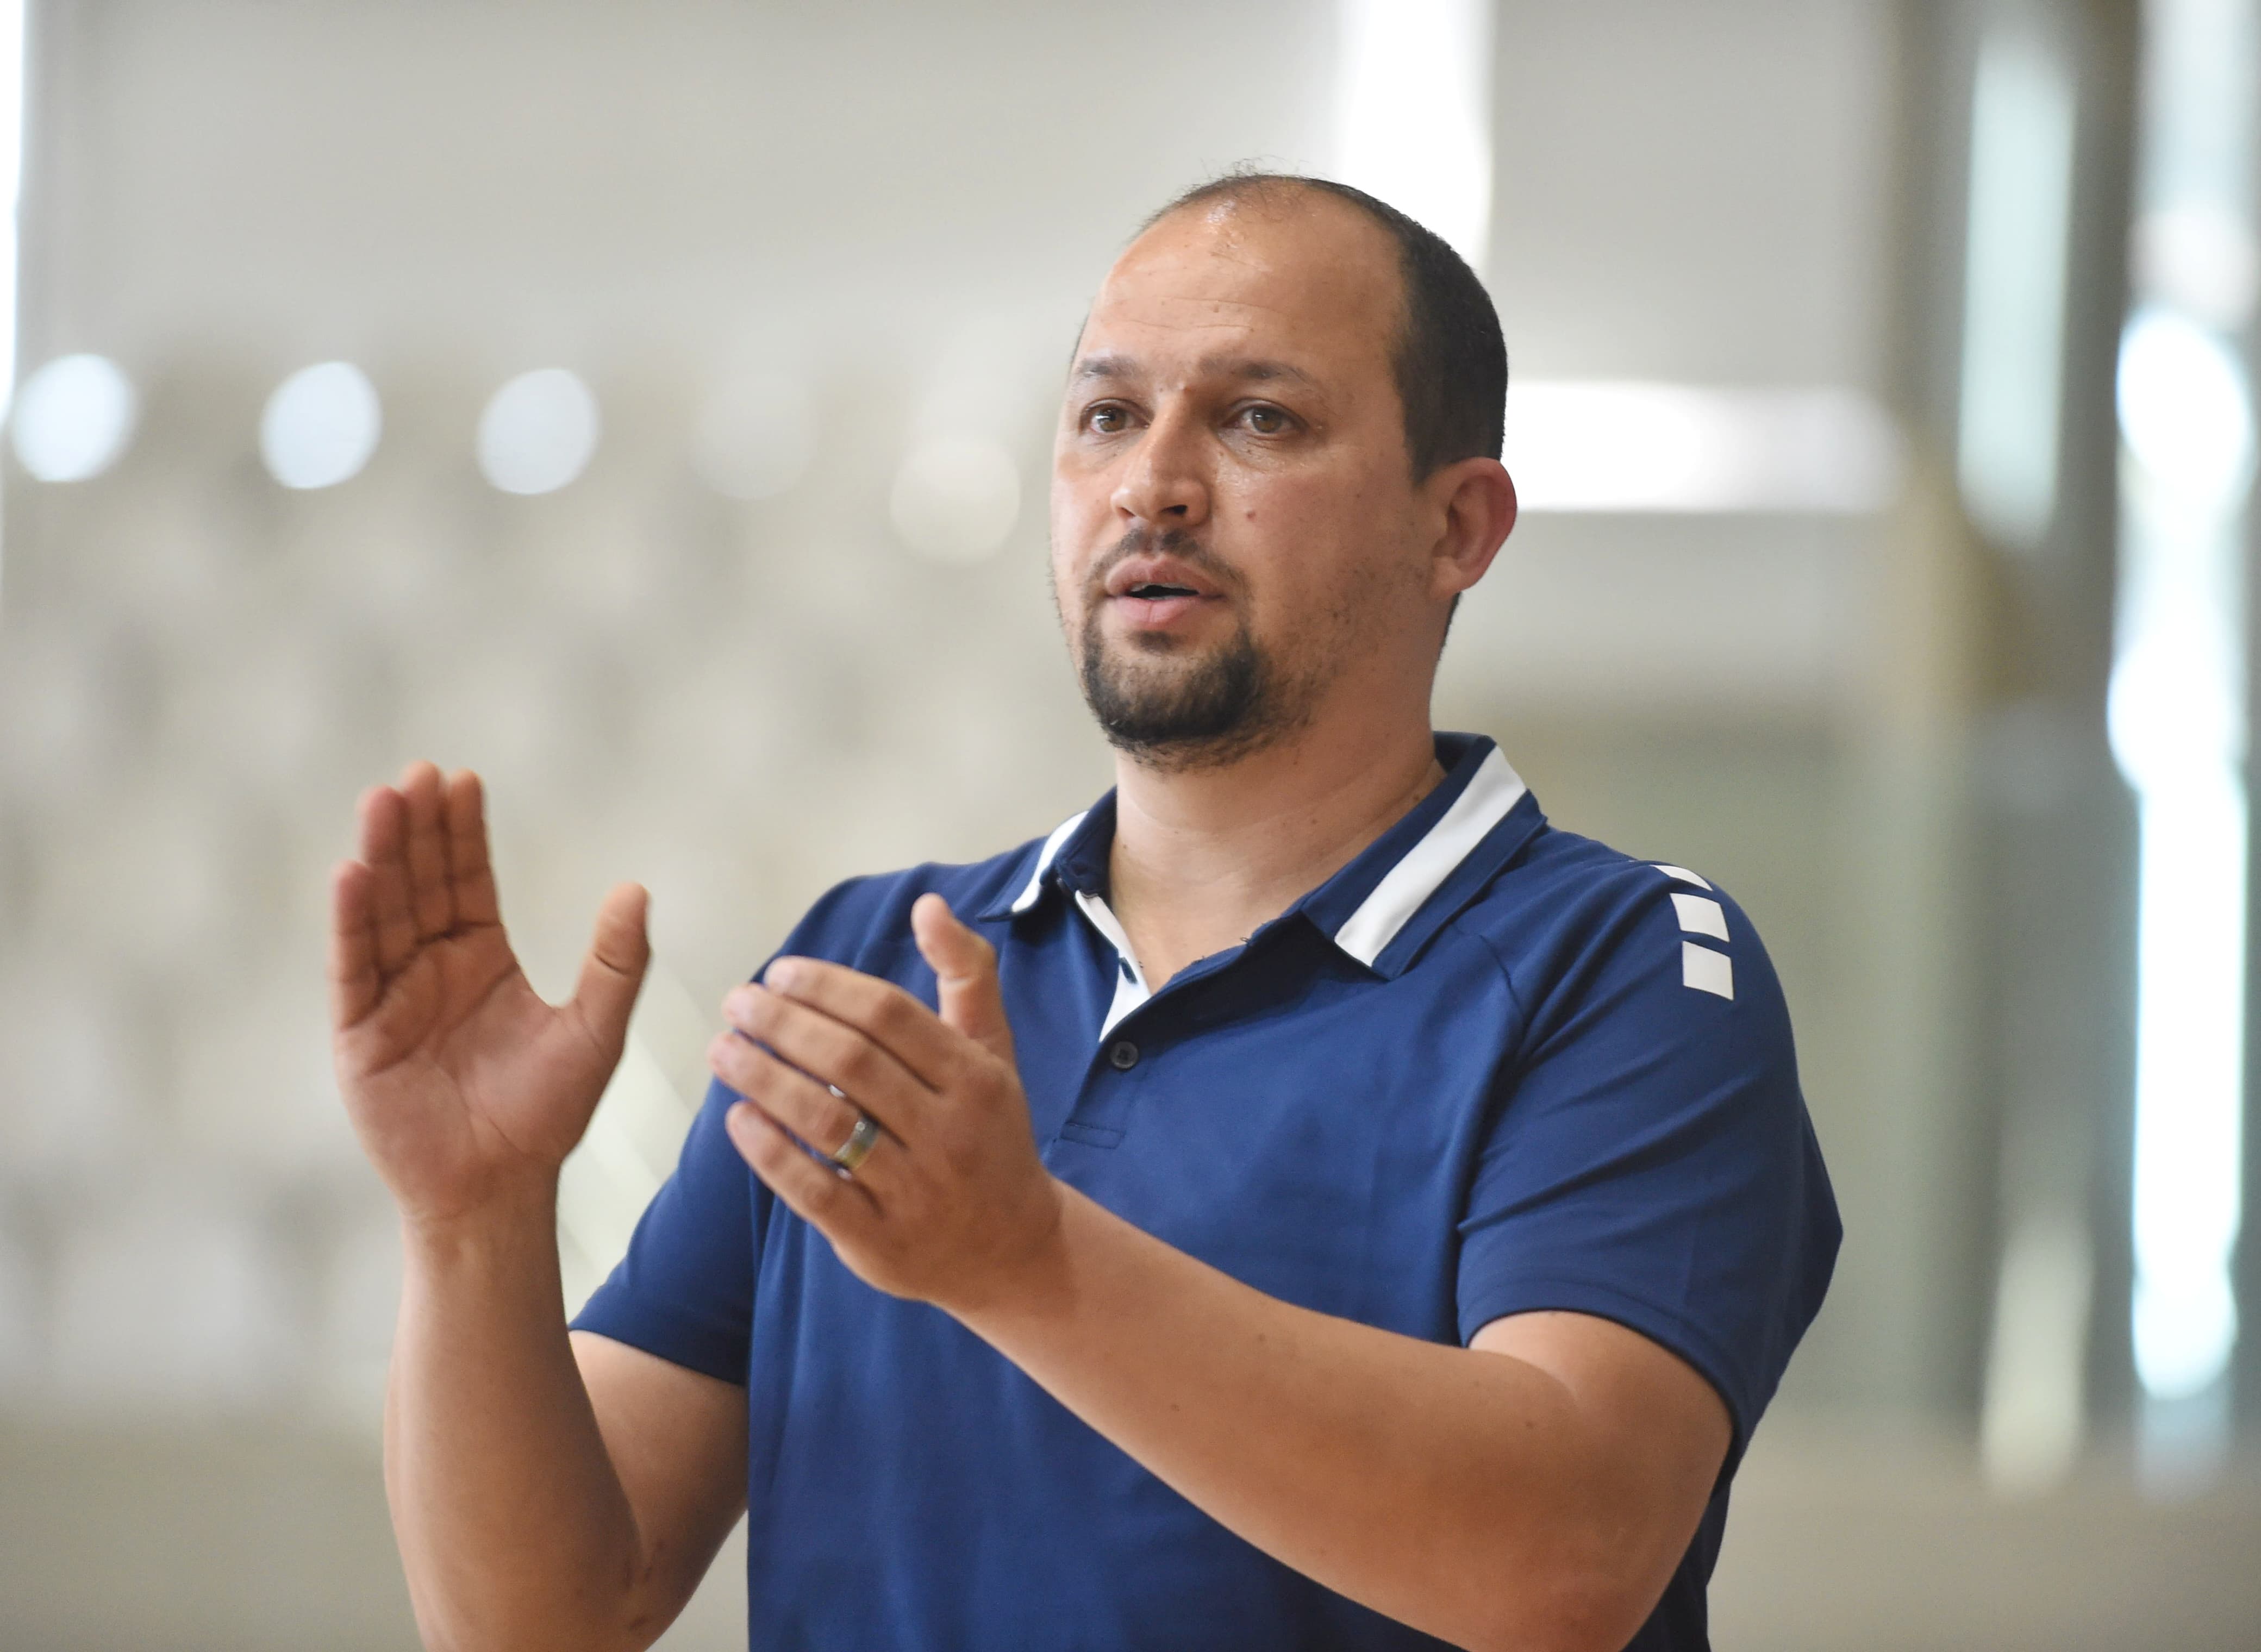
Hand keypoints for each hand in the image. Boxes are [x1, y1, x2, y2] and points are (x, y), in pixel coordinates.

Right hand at [330, 762, 649, 1227]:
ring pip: (383, 913)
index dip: (463, 833)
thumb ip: (616, 962)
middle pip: (420, 884)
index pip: (467, 881)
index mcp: (481, 960)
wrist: (500, 1188)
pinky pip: (353, 968)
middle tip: (417, 773)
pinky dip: (351, 922)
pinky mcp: (360, 1035)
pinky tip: (351, 873)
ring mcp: (391, 999)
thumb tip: (636, 887)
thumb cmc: (548, 1115)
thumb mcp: (595, 1031)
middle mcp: (431, 969)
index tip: (461, 778)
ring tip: (383, 800)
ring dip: (381, 857)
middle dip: (418, 830)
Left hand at [708, 894, 1062, 1315]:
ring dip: (764, 1079)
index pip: (889, 1014)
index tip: (778, 973)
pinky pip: (814, 1190)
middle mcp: (949, 1132)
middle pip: (851, 1061)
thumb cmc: (990, 1135)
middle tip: (737, 1004)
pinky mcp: (880, 1241)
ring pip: (826, 1122)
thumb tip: (928, 905)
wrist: (1012, 1250)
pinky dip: (769, 1152)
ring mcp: (915, 1190)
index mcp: (975, 1078)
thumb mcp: (993, 1052)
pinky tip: (737, 1118)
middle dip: (784, 1025)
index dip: (826, 986)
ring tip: (723, 1051)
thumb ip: (965, 974)